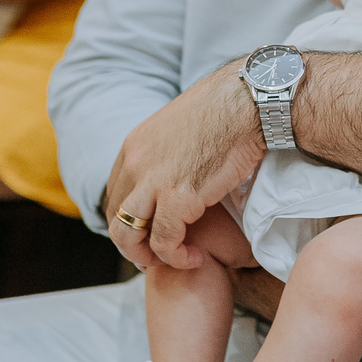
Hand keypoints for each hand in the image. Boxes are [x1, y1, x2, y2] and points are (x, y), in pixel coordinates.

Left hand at [104, 61, 265, 266]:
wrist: (247, 103)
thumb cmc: (226, 111)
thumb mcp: (180, 129)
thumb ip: (168, 152)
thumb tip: (177, 167)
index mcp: (134, 146)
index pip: (115, 194)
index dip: (129, 219)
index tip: (150, 231)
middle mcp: (135, 164)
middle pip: (115, 217)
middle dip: (133, 243)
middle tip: (157, 253)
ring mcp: (154, 182)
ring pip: (127, 235)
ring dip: (146, 256)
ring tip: (173, 257)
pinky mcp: (178, 198)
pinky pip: (164, 243)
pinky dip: (176, 257)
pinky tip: (195, 257)